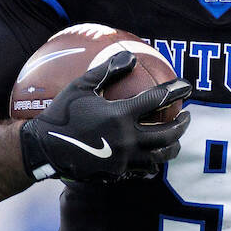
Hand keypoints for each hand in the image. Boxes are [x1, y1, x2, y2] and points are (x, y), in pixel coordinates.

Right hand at [19, 51, 191, 181]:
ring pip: (159, 156)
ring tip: (176, 138)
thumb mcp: (82, 86)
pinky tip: (154, 156)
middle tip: (187, 115)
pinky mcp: (117, 173)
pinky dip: (153, 163)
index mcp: (119, 115)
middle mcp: (126, 139)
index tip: (187, 86)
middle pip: (167, 133)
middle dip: (182, 124)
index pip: (158, 100)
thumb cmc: (61, 113)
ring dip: (172, 146)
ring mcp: (123, 160)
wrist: (43, 149)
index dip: (176, 90)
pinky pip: (143, 170)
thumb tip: (130, 56)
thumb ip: (108, 71)